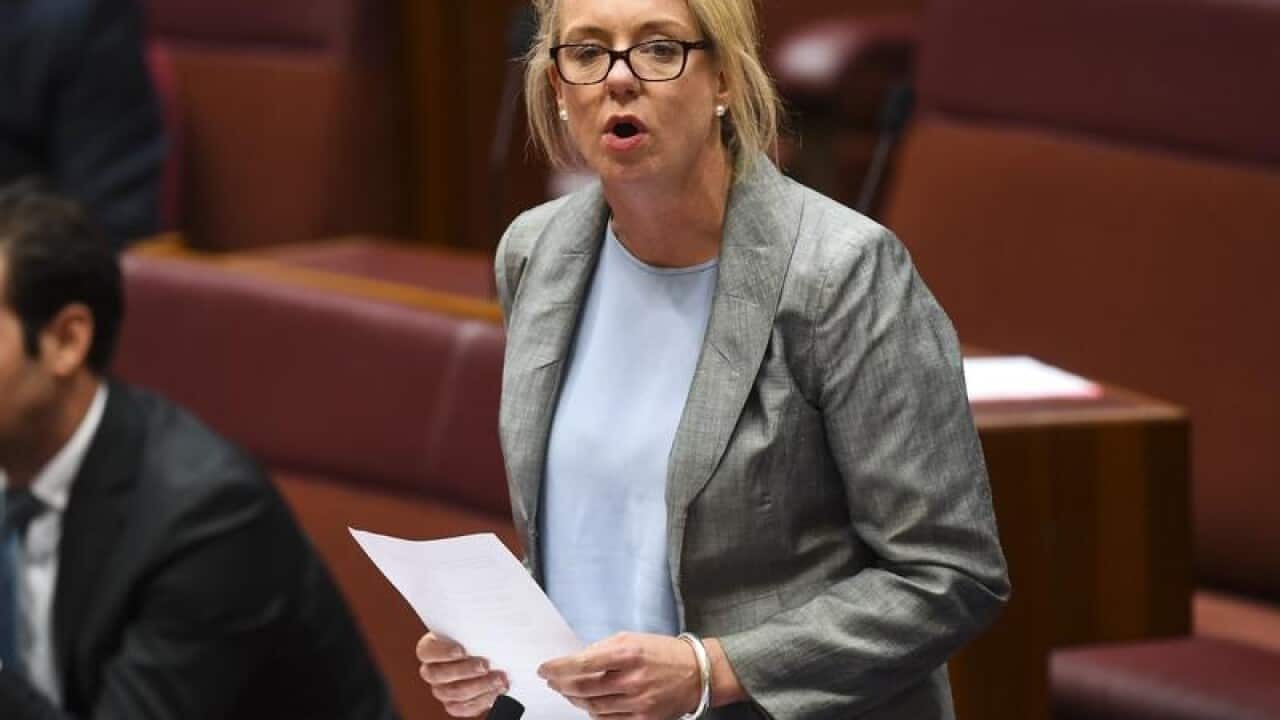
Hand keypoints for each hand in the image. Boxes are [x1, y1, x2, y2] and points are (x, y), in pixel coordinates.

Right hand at [416, 632, 509, 716]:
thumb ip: (473, 631)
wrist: (490, 656)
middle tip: (485, 665)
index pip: (426, 652)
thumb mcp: (474, 629)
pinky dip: (482, 700)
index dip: (442, 652)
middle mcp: (432, 672)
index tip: (461, 650)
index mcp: (430, 649)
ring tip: (498, 678)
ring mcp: (442, 690)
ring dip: (479, 686)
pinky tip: (497, 690)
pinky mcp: (454, 704)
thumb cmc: (478, 637)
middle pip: (438, 675)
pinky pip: (463, 708)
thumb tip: (487, 629)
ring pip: (453, 693)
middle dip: (464, 671)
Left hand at [538, 632, 701, 718]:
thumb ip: (603, 648)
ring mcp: (638, 703)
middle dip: (561, 685)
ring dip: (574, 699)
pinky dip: (593, 712)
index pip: (583, 663)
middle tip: (552, 680)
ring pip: (592, 707)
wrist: (697, 673)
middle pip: (583, 688)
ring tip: (567, 691)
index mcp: (629, 654)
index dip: (558, 667)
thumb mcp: (632, 639)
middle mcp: (633, 680)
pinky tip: (588, 703)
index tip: (545, 668)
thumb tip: (576, 660)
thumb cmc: (663, 652)